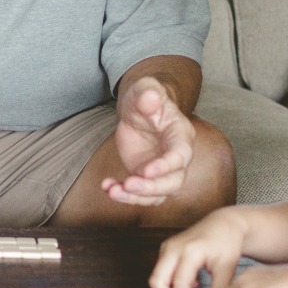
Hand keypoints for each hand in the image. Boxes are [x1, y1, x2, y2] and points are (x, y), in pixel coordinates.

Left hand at [102, 76, 194, 205]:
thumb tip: (151, 97)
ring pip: (157, 194)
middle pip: (173, 182)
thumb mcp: (145, 89)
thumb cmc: (146, 97)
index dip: (166, 166)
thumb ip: (149, 93)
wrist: (138, 109)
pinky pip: (138, 193)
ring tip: (113, 192)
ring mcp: (161, 170)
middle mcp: (175, 157)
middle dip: (151, 188)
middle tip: (128, 185)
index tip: (146, 171)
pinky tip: (107, 187)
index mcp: (181, 135)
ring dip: (136, 197)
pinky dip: (123, 194)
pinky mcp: (145, 176)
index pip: (180, 155)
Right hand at [149, 208, 248, 287]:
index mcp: (189, 251)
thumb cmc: (226, 242)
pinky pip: (161, 272)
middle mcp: (172, 248)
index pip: (179, 284)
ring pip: (156, 278)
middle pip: (157, 281)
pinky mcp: (166, 250)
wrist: (223, 223)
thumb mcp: (227, 267)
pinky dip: (169, 286)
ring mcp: (167, 248)